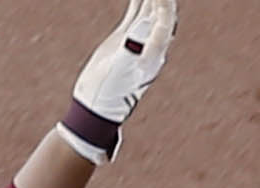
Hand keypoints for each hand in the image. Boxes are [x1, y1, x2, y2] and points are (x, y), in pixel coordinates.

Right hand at [69, 0, 175, 126]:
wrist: (95, 105)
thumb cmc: (107, 92)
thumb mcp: (118, 70)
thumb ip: (130, 47)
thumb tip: (143, 24)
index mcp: (154, 53)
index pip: (165, 22)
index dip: (163, 4)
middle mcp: (150, 45)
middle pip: (161, 13)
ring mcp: (138, 41)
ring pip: (149, 11)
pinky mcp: (124, 40)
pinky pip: (135, 16)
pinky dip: (138, 2)